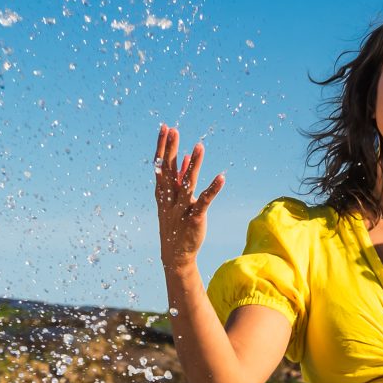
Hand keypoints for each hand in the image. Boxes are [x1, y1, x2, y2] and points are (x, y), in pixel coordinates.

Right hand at [154, 124, 224, 269]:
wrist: (176, 254)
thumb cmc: (176, 224)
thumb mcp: (175, 200)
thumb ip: (180, 178)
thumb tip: (185, 158)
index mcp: (163, 192)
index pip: (161, 165)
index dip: (163, 146)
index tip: (165, 128)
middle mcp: (169, 199)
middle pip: (169, 170)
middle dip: (170, 149)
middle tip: (173, 129)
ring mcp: (181, 209)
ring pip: (187, 184)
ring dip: (194, 165)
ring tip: (199, 146)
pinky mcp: (195, 218)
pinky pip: (204, 202)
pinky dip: (213, 190)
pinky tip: (221, 177)